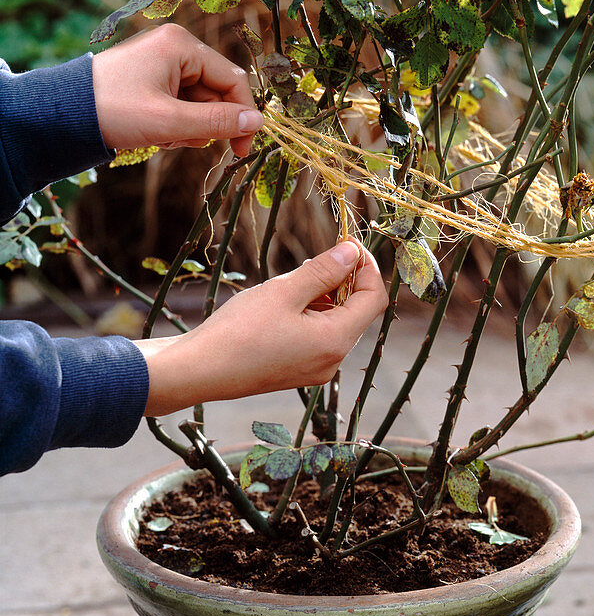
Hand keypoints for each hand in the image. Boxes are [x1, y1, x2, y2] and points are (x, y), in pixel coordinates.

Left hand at [92, 24, 262, 156]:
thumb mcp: (170, 121)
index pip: (232, 80)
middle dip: (204, 123)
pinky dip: (174, 123)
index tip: (241, 149)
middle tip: (183, 141)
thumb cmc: (114, 110)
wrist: (62, 115)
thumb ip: (218, 122)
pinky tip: (154, 131)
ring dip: (188, 127)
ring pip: (198, 103)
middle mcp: (176, 48)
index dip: (241, 116)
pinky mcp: (152, 79)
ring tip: (162, 135)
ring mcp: (163, 63)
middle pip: (215, 93)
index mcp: (182, 45)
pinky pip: (180, 104)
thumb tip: (258, 123)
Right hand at [136, 241, 387, 415]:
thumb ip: (323, 271)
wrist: (199, 371)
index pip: (373, 299)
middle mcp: (332, 360)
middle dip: (345, 280)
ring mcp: (315, 369)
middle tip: (322, 255)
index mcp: (335, 341)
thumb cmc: (239, 330)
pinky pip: (318, 337)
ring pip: (336, 323)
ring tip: (297, 278)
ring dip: (326, 296)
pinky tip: (286, 301)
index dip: (368, 268)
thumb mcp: (284, 291)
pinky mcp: (297, 371)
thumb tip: (352, 252)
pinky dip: (312, 314)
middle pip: (357, 312)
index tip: (349, 245)